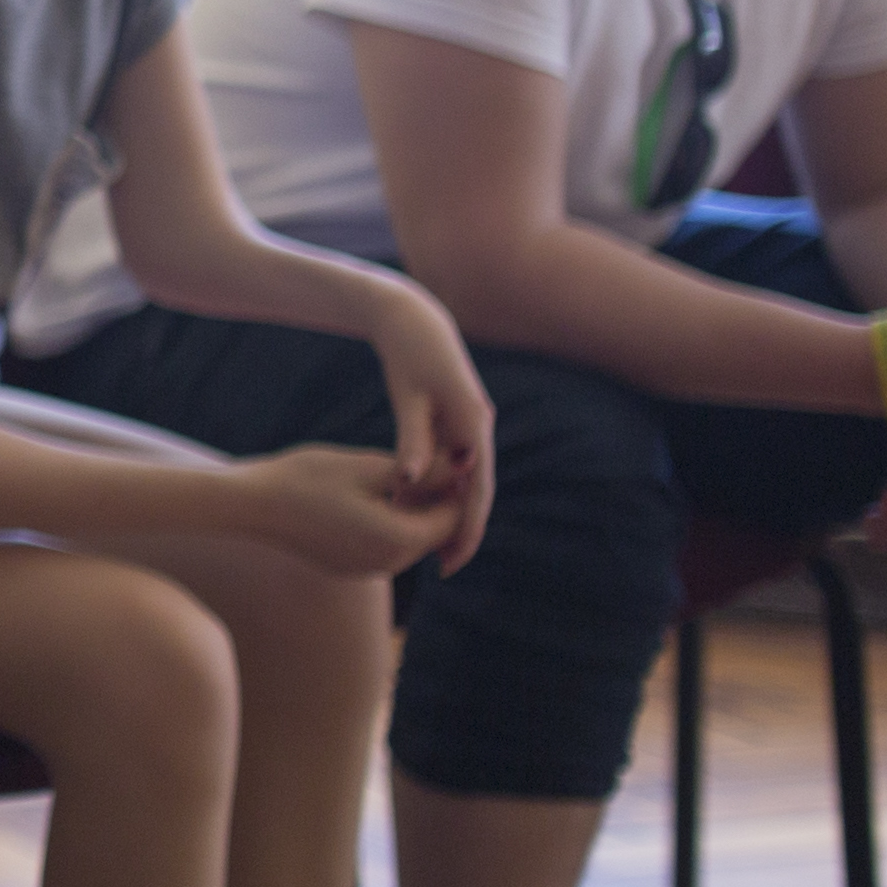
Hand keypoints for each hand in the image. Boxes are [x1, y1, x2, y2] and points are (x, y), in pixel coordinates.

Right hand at [236, 445, 462, 580]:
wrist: (252, 504)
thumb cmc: (308, 478)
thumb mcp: (369, 467)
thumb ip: (421, 473)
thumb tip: (462, 466)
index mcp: (396, 540)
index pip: (452, 519)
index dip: (456, 488)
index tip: (449, 456)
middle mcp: (386, 564)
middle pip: (434, 534)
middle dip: (439, 501)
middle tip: (432, 461)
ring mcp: (366, 569)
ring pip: (410, 540)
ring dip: (415, 511)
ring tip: (408, 473)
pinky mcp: (348, 566)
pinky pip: (384, 546)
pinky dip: (390, 522)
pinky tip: (378, 493)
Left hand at [367, 282, 495, 570]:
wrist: (413, 320)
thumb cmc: (407, 355)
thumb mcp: (408, 398)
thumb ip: (413, 441)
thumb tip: (411, 483)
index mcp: (473, 422)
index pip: (477, 489)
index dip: (468, 529)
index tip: (453, 561)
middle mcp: (479, 426)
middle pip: (477, 490)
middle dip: (462, 528)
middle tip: (445, 567)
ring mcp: (471, 424)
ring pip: (465, 479)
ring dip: (449, 509)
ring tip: (431, 547)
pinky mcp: (459, 421)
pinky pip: (454, 465)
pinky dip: (440, 487)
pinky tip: (418, 507)